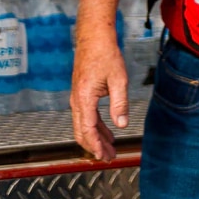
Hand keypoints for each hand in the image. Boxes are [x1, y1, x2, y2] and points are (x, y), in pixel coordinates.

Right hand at [70, 38, 130, 160]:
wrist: (94, 40)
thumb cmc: (106, 56)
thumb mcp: (118, 79)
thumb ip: (120, 103)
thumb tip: (122, 124)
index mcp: (84, 99)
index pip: (87, 129)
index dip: (95, 145)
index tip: (103, 156)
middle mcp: (77, 101)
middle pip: (82, 131)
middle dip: (95, 147)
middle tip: (108, 158)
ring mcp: (77, 99)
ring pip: (84, 126)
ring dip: (96, 139)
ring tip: (110, 149)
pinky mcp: (81, 96)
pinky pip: (87, 117)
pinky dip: (97, 127)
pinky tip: (108, 133)